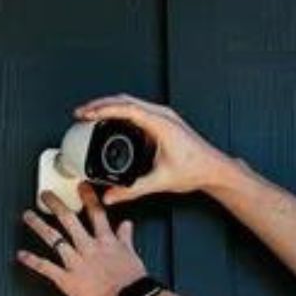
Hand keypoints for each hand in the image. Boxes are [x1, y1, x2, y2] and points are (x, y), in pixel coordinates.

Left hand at [17, 183, 148, 295]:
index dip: (87, 197)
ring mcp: (75, 262)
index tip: (81, 187)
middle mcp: (88, 247)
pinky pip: (46, 267)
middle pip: (69, 220)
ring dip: (39, 225)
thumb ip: (126, 238)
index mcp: (106, 241)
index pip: (96, 213)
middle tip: (46, 195)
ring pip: (53, 238)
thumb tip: (127, 225)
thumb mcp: (132, 255)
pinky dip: (32, 261)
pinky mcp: (67, 278)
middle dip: (56, 205)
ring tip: (28, 216)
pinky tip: (21, 255)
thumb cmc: (133, 282)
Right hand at [73, 94, 238, 205]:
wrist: (214, 169)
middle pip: (124, 100)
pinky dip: (121, 111)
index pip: (125, 108)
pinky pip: (138, 109)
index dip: (102, 109)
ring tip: (91, 114)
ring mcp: (164, 116)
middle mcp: (163, 115)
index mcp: (161, 124)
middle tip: (81, 113)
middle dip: (100, 105)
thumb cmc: (196, 170)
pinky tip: (112, 120)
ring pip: (131, 102)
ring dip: (110, 106)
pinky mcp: (164, 120)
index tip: (85, 114)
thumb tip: (112, 195)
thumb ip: (132, 190)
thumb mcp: (160, 182)